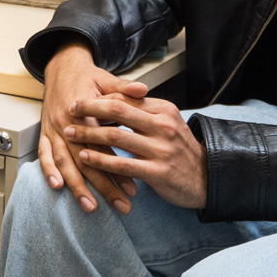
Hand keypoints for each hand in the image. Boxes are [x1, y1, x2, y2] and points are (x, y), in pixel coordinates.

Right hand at [39, 43, 149, 213]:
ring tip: (91, 207)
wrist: (62, 66)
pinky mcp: (45, 132)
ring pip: (65, 162)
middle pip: (85, 159)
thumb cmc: (87, 76)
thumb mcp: (107, 79)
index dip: (117, 166)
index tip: (134, 186)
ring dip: (77, 186)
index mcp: (82, 110)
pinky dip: (48, 170)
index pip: (103, 144)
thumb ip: (124, 89)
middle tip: (120, 205)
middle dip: (102, 186)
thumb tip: (144, 90)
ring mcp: (53, 128)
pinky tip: (58, 187)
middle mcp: (65, 122)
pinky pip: (44, 154)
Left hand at [65, 94, 206, 209]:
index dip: (99, 99)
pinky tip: (85, 157)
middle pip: (118, 110)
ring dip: (89, 134)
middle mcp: (163, 125)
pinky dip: (100, 160)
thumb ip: (144, 112)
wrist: (207, 178)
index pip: (125, 98)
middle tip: (69, 110)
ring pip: (116, 136)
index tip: (79, 101)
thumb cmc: (179, 150)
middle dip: (89, 110)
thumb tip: (115, 98)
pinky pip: (122, 164)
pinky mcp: (158, 172)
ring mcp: (161, 149)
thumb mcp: (167, 124)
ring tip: (70, 134)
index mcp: (164, 110)